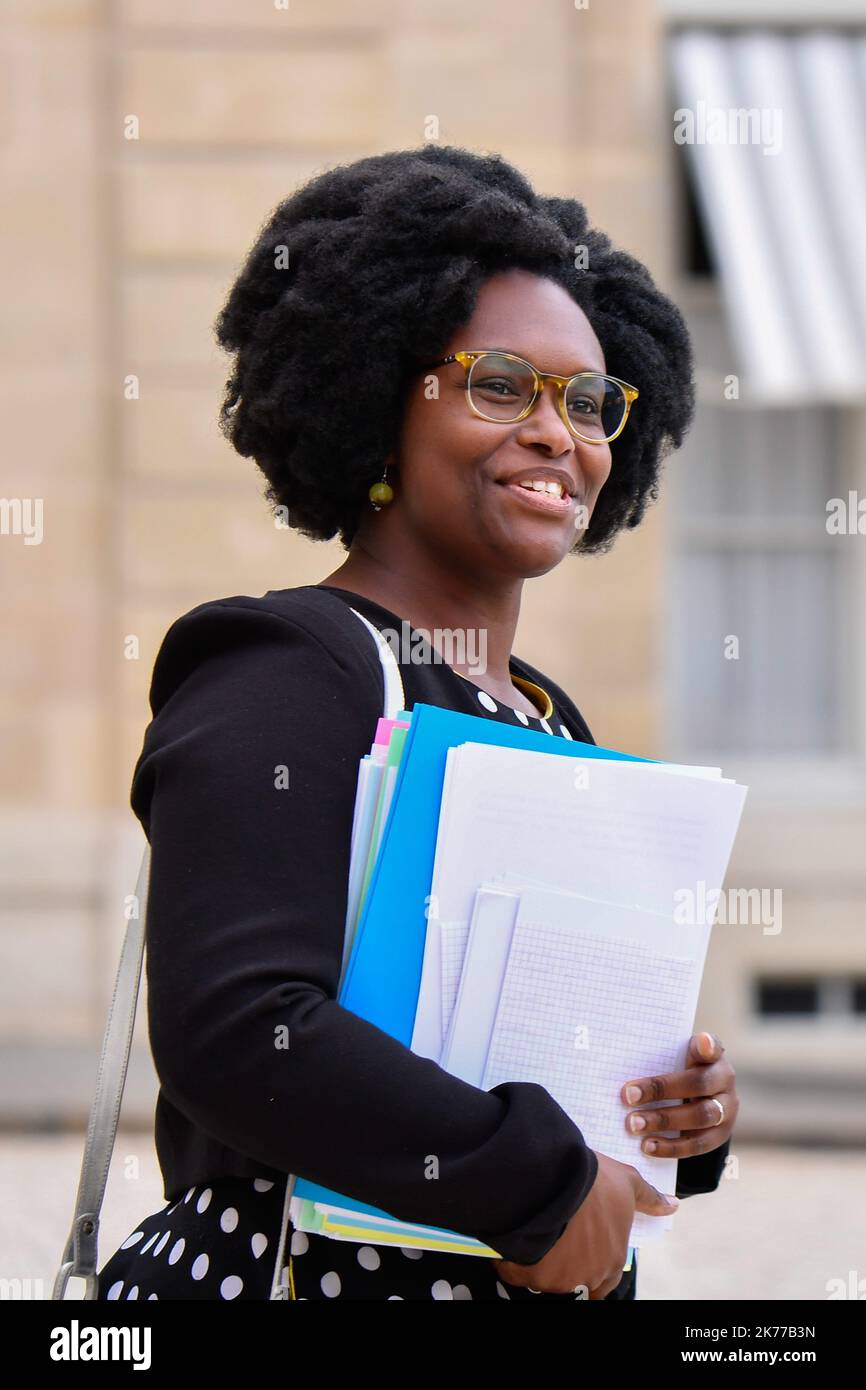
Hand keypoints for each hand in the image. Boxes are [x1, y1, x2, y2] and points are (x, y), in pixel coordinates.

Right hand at [492, 1152, 678, 1298]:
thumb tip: (673, 1206)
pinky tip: (514, 1240)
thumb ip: (648, 1198)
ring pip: (546, 1279)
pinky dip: (512, 1262)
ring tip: (534, 1233)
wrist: (555, 1175)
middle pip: (575, 1281)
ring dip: (541, 1262)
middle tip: (556, 1240)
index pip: (606, 1280)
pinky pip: (516, 1273)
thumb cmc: (595, 1180)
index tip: (580, 1250)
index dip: (592, 1265)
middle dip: (566, 1266)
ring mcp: (558, 1278)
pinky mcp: (530, 1273)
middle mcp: (588, 1276)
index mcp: (612, 1260)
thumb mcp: (627, 1182)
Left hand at [621, 1030, 737, 1158]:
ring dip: (664, 1120)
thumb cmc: (679, 1072)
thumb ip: (661, 1056)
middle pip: (699, 1083)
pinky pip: (698, 1145)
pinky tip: (647, 1145)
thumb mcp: (676, 1058)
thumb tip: (623, 1058)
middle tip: (628, 1096)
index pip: (713, 1047)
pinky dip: (671, 1147)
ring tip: (634, 1124)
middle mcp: (724, 1081)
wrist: (700, 1100)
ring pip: (701, 1116)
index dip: (708, 1045)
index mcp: (713, 1057)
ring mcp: (726, 1110)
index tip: (701, 1043)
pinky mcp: (720, 1136)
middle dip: (661, 1089)